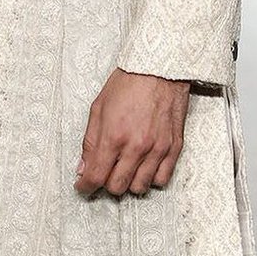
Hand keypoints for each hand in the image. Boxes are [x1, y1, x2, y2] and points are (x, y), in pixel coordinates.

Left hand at [74, 68, 189, 196]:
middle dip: (106, 184)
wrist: (158, 69)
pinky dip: (150, 178)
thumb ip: (90, 141)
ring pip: (140, 187)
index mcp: (114, 135)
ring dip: (128, 182)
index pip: (96, 175)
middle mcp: (136, 147)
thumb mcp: (98, 107)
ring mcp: (157, 149)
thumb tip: (83, 167)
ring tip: (123, 169)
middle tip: (103, 173)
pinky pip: (162, 179)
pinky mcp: (174, 148)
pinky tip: (143, 167)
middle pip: (118, 186)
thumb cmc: (127, 83)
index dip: (85, 185)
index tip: (82, 186)